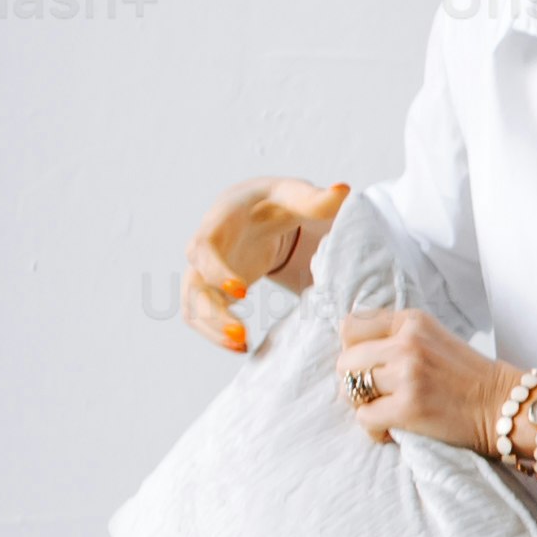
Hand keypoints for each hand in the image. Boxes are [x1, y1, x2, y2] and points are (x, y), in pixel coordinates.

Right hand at [184, 176, 351, 353]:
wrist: (253, 211)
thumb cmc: (274, 201)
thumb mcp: (295, 195)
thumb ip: (316, 198)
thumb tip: (344, 190)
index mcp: (218, 223)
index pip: (203, 247)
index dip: (216, 270)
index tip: (242, 291)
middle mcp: (202, 250)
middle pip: (192, 284)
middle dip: (212, 312)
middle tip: (241, 335)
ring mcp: (202, 272)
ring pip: (193, 306)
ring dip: (212, 329)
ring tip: (243, 347)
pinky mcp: (209, 290)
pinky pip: (201, 316)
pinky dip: (215, 333)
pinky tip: (242, 346)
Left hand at [330, 306, 506, 455]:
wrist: (508, 407)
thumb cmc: (471, 379)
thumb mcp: (434, 339)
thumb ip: (398, 338)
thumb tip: (355, 354)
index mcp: (412, 321)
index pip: (351, 327)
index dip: (353, 350)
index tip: (368, 367)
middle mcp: (407, 342)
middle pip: (346, 360)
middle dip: (354, 381)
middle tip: (377, 396)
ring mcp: (408, 374)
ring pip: (349, 388)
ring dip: (362, 405)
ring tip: (385, 412)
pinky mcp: (409, 407)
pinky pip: (364, 418)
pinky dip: (374, 429)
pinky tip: (392, 430)